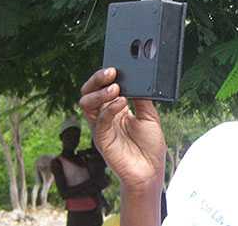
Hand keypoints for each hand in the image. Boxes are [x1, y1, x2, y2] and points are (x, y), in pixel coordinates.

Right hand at [79, 68, 166, 190]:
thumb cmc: (150, 146)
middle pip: (89, 91)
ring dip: (100, 92)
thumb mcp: (150, 116)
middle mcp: (105, 115)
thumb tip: (138, 78)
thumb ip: (142, 98)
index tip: (116, 66)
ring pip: (86, 103)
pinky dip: (110, 107)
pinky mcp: (101, 138)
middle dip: (97, 79)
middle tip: (111, 72)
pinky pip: (99, 119)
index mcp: (116, 107)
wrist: (150, 171)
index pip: (103, 86)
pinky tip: (122, 102)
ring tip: (116, 87)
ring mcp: (101, 126)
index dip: (106, 76)